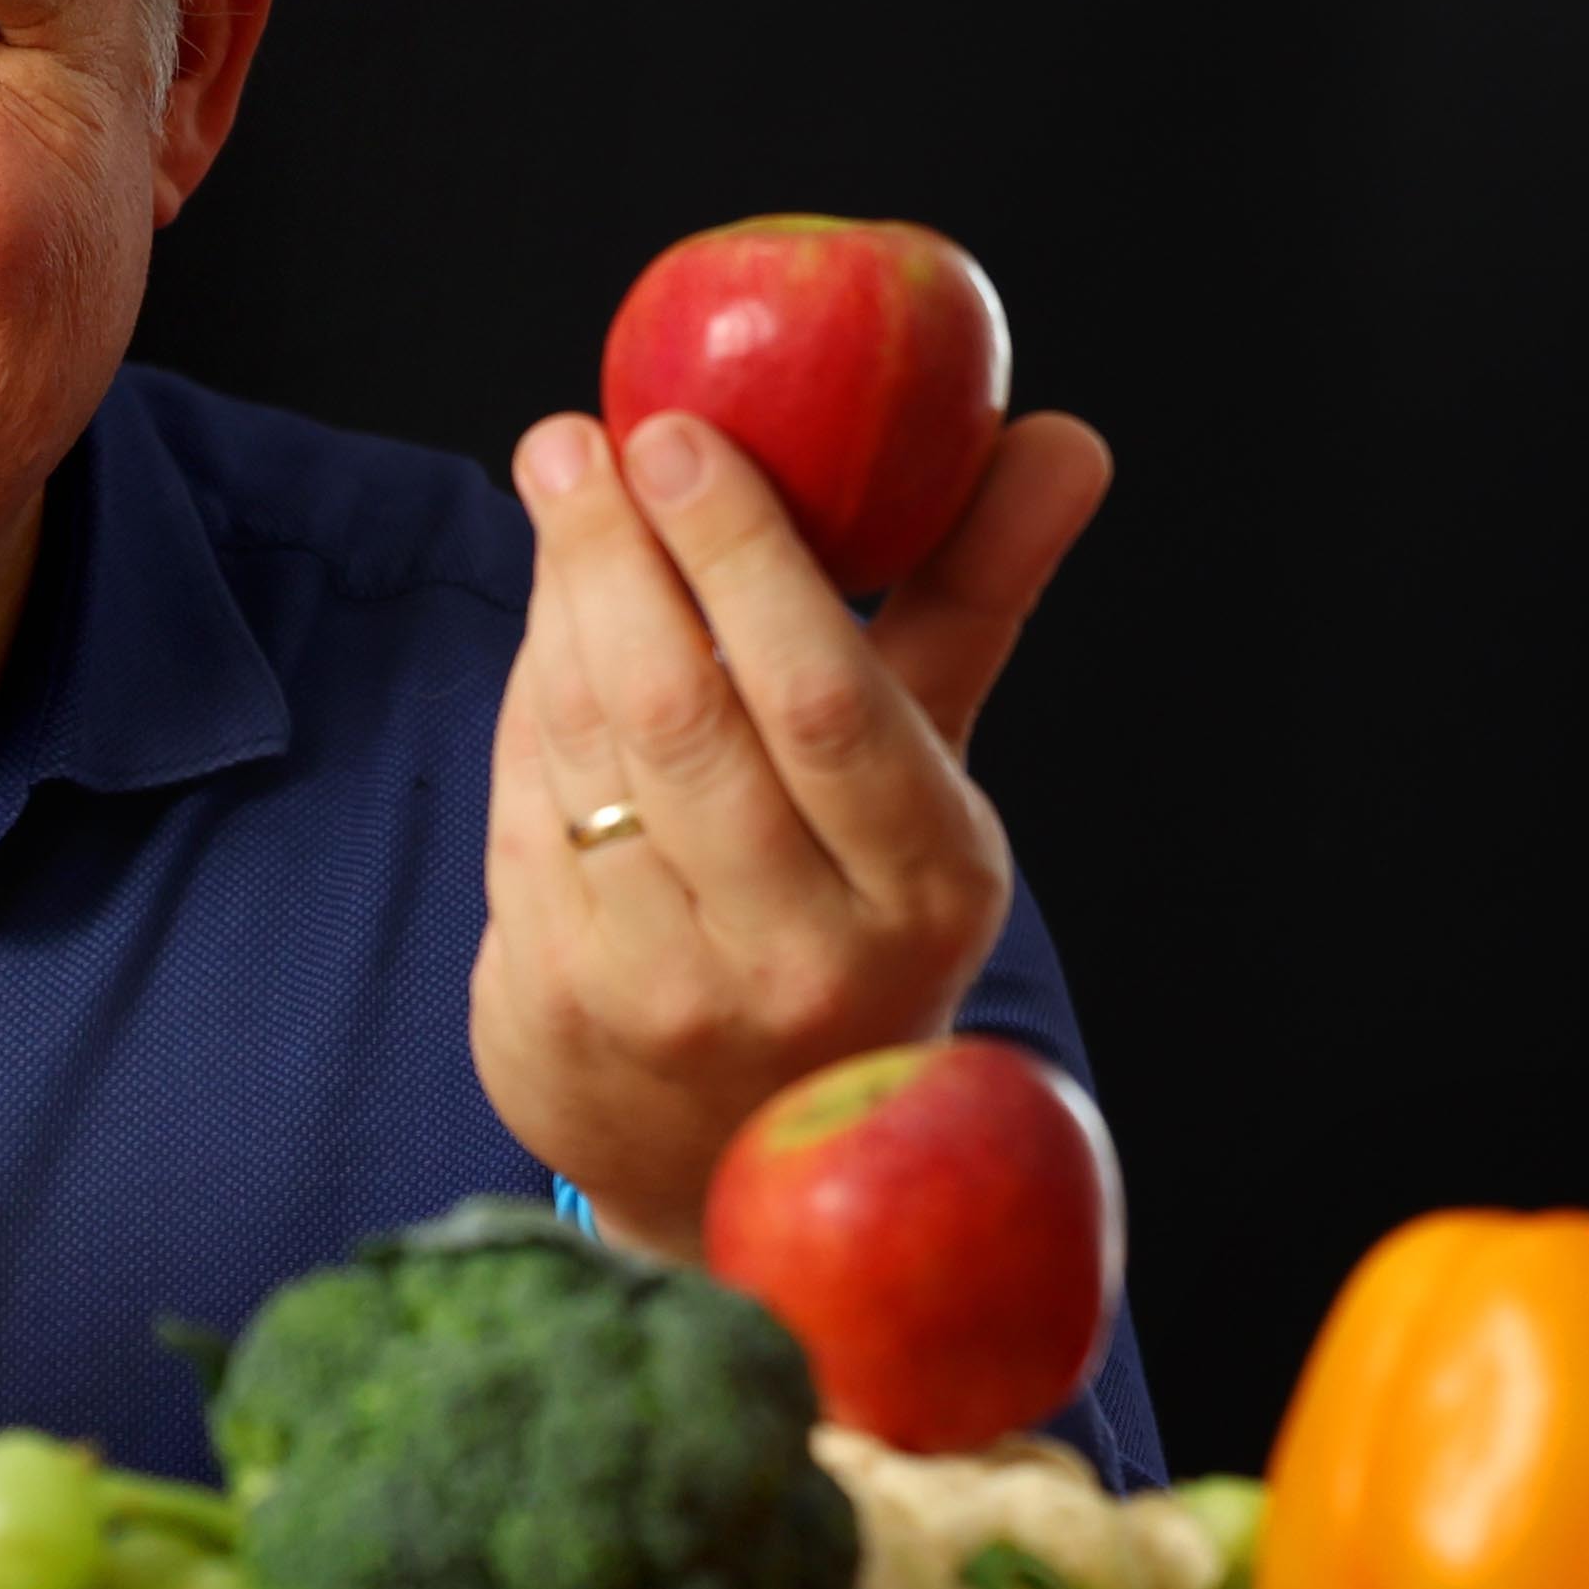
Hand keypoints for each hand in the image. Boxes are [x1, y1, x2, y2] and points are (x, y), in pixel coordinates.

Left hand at [470, 404, 1112, 1256]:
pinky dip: (528, 700)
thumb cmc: (847, 909)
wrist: (738, 1154)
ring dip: (560, 607)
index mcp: (926, 883)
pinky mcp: (555, 1012)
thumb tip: (1067, 440)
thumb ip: (977, 600)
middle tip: (577, 438)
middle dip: (618, 556)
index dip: (741, 557)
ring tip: (559, 489)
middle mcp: (802, 954)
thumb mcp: (928, 776)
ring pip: (588, 753)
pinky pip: (522, 809)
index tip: (679, 433)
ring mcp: (669, 993)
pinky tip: (547, 625)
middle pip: (686, 715)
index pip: (824, 699)